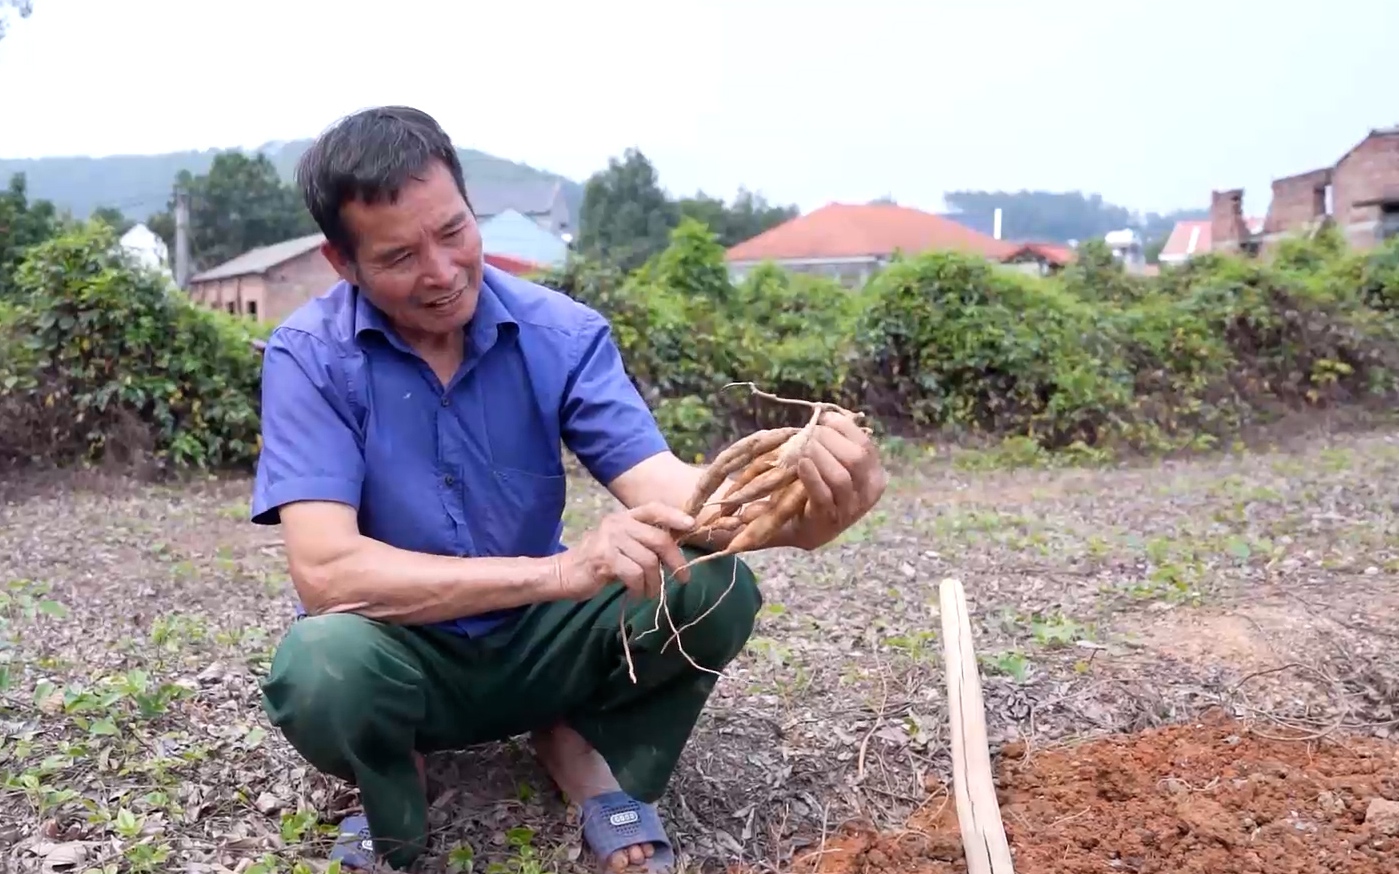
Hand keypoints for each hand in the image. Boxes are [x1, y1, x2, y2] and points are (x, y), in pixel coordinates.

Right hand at [554, 502, 695, 601]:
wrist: (564, 574)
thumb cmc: (598, 562)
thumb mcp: (621, 546)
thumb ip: (643, 543)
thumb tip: (674, 552)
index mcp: (624, 517)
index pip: (653, 509)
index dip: (674, 516)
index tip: (691, 525)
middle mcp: (618, 524)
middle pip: (658, 539)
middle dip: (675, 561)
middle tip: (682, 578)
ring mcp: (610, 540)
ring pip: (649, 561)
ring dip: (654, 582)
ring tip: (650, 593)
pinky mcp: (604, 559)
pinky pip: (634, 574)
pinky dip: (639, 589)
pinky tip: (636, 595)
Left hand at [787, 411, 887, 550]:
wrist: (797, 525)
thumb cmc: (817, 487)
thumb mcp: (834, 464)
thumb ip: (837, 443)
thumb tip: (827, 415)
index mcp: (875, 477)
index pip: (866, 446)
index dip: (844, 428)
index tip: (823, 419)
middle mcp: (868, 494)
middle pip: (856, 458)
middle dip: (830, 440)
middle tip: (810, 435)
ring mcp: (849, 510)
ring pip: (841, 476)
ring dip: (820, 456)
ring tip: (804, 448)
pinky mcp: (827, 520)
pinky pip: (822, 495)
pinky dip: (812, 476)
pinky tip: (801, 464)